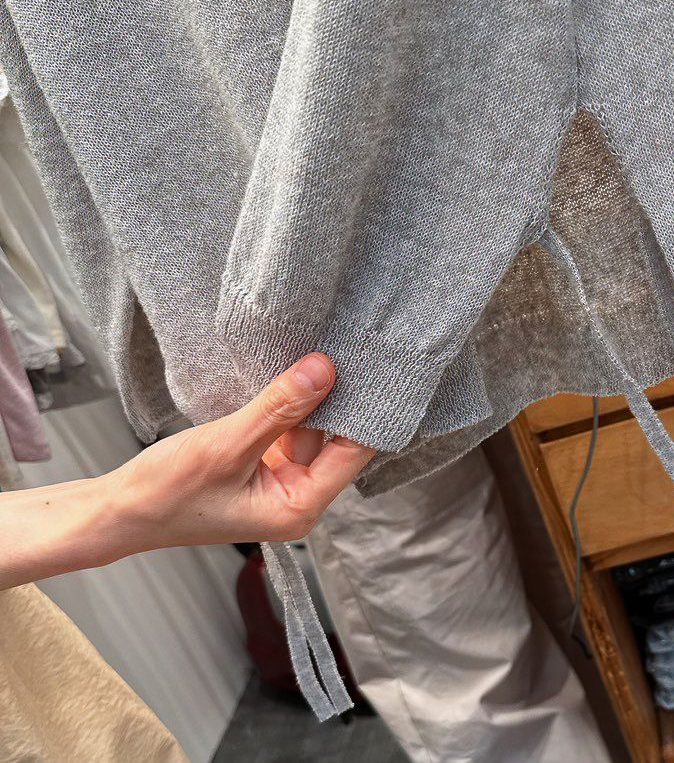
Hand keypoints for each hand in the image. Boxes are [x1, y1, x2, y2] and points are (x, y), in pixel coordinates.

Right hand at [0, 354, 373, 589]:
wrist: (118, 510)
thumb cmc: (165, 493)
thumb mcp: (227, 444)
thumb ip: (278, 408)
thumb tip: (324, 371)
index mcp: (299, 507)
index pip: (354, 452)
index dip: (365, 410)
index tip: (370, 367)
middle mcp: (298, 498)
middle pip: (337, 439)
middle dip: (338, 399)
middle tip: (345, 349)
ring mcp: (281, 481)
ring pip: (312, 429)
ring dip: (309, 398)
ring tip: (314, 353)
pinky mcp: (263, 466)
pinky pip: (288, 428)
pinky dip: (287, 405)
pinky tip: (286, 375)